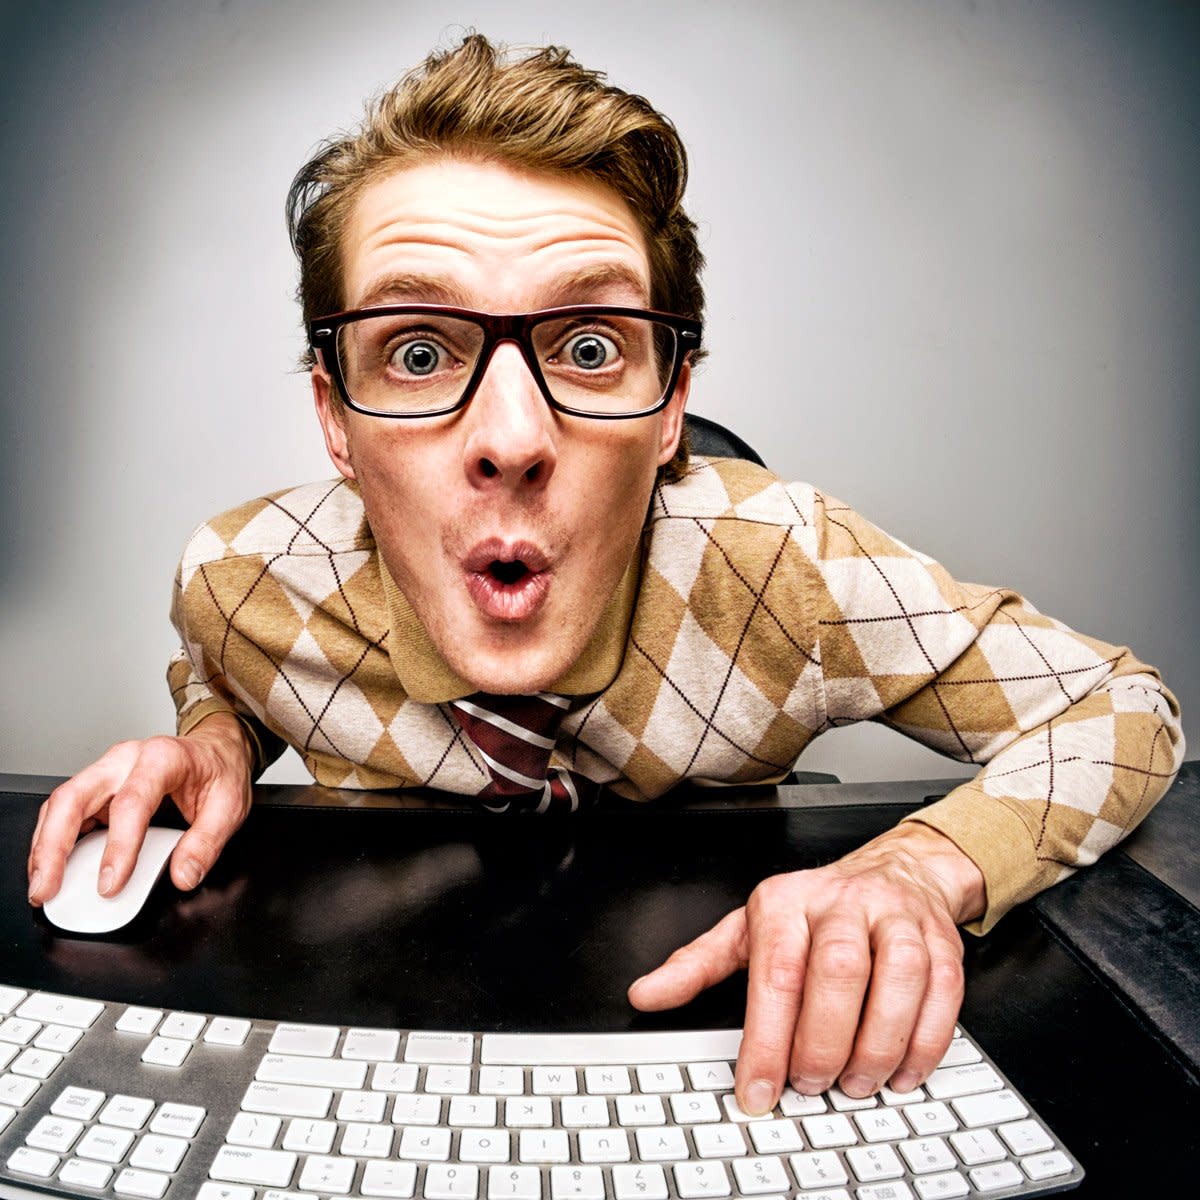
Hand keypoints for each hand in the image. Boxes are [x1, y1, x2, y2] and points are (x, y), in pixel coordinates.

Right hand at [27, 713, 253, 905]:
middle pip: (75, 797)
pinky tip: (51, 867)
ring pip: (61, 803)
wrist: (216, 748)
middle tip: (48, 888)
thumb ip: (207, 842)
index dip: (118, 846)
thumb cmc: (220, 770)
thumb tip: (183, 875)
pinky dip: (52, 840)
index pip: (131, 802)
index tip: (110, 883)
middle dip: (53, 847)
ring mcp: (108, 770)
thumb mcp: (231, 806)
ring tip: (42, 885)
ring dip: (45, 846)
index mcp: (163, 758)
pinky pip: (66, 810)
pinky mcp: (99, 785)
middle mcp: (127, 759)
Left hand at [628, 823, 984, 1113]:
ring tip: (857, 1084)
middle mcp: (841, 903)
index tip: (758, 1090)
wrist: (891, 873)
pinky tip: (903, 1070)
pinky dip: (924, 1040)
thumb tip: (646, 995)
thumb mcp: (745, 930)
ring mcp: (896, 917)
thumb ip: (696, 966)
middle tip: (810, 1086)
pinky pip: (942, 991)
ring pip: (896, 978)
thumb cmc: (810, 912)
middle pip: (836, 973)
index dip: (767, 1040)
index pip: (775, 972)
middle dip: (822, 1043)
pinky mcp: (941, 939)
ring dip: (877, 1044)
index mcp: (784, 902)